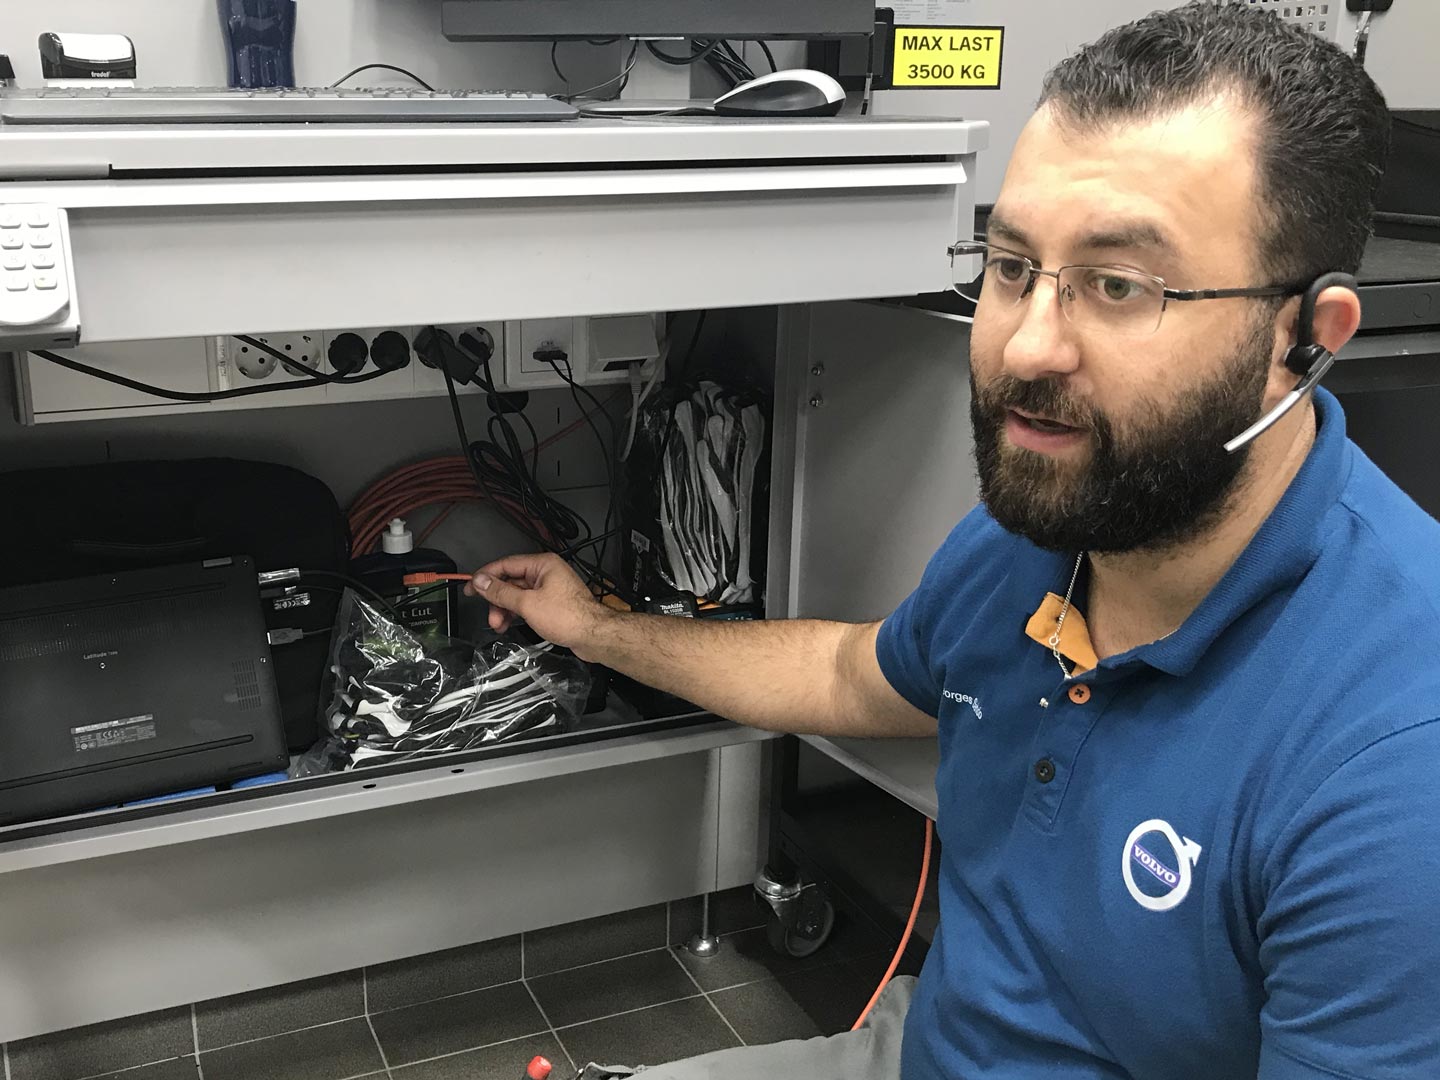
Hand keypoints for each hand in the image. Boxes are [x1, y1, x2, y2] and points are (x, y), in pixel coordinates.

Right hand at [465, 553, 610, 656]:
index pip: (506, 564)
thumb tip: (481, 581)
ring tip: (499, 624)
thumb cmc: (570, 617)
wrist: (594, 636)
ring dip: (505, 609)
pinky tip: (509, 624)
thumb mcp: (527, 604)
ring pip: (518, 595)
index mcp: (542, 565)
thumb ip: (501, 592)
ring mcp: (549, 589)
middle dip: (497, 599)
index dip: (485, 576)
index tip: (471, 586)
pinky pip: (527, 604)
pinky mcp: (552, 604)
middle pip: (511, 581)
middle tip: (488, 614)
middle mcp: (546, 573)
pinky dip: (516, 613)